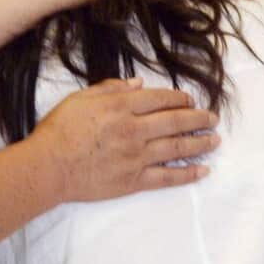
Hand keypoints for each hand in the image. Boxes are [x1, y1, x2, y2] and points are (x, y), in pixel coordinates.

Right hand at [31, 77, 220, 202]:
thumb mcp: (82, 97)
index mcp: (122, 107)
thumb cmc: (60, 129)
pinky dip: (188, 173)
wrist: (49, 166)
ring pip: (176, 148)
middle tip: (213, 117)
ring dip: (199, 143)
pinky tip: (203, 170)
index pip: (160, 99)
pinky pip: (167, 177)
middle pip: (175, 122)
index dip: (179, 98)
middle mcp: (134, 130)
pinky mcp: (134, 180)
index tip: (190, 100)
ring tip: (214, 140)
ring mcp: (136, 157)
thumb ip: (111, 88)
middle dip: (198, 119)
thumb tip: (139, 84)